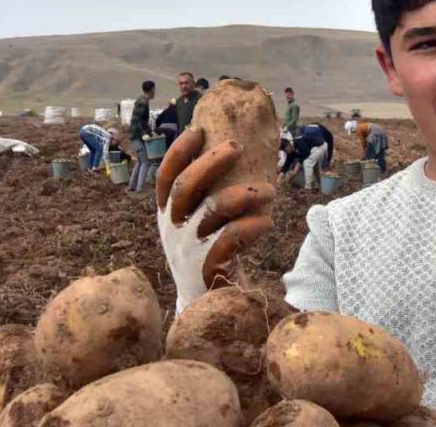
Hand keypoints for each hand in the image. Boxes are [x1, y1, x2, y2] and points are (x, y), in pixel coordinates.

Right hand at [156, 126, 274, 312]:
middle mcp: (173, 229)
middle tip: (236, 146)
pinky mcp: (209, 268)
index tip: (198, 129)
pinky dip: (253, 226)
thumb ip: (205, 197)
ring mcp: (189, 249)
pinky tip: (268, 221)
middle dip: (211, 162)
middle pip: (185, 187)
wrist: (204, 306)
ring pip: (212, 210)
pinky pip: (232, 240)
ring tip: (270, 189)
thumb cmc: (207, 254)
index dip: (179, 152)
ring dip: (244, 193)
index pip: (165, 176)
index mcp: (167, 214)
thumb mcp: (195, 225)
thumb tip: (235, 152)